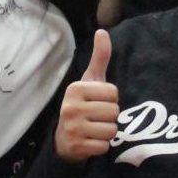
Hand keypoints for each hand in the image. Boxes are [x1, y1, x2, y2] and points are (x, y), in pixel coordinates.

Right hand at [55, 30, 118, 163]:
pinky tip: (90, 142)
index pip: (113, 93)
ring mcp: (72, 128)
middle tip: (95, 118)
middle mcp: (71, 107)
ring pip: (111, 130)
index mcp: (75, 88)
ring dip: (106, 132)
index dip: (110, 100)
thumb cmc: (82, 106)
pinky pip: (105, 146)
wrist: (63, 141)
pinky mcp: (76, 147)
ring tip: (93, 130)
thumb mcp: (89, 82)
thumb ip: (99, 58)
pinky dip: (101, 146)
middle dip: (109, 117)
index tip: (96, 103)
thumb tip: (103, 30)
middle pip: (114, 112)